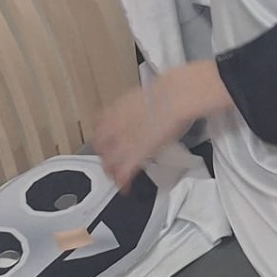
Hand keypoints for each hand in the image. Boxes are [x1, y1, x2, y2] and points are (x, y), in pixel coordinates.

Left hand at [92, 62, 226, 188]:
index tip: (107, 141)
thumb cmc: (170, 90)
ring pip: (108, 162)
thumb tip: (145, 106)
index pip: (99, 129)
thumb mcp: (148, 95)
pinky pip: (123, 174)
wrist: (177, 96)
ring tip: (116, 176)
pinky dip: (123, 182)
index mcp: (115, 111)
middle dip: (104, 155)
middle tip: (110, 160)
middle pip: (100, 148)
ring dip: (111, 170)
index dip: (103, 138)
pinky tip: (125, 186)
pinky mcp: (134, 156)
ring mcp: (122, 142)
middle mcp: (114, 128)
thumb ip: (139, 106)